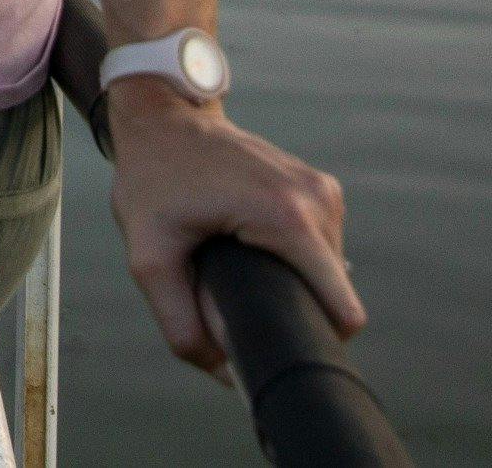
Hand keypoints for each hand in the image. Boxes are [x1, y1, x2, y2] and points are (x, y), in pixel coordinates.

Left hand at [106, 87, 360, 374]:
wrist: (161, 116)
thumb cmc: (153, 179)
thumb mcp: (149, 256)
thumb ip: (180, 323)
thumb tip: (225, 374)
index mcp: (290, 219)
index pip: (342, 311)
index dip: (313, 338)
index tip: (275, 341)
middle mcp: (319, 202)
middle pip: (332, 295)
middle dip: (292, 306)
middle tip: (235, 290)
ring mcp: (324, 190)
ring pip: (328, 271)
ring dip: (291, 279)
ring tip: (239, 263)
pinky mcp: (318, 186)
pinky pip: (319, 245)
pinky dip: (291, 256)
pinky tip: (250, 245)